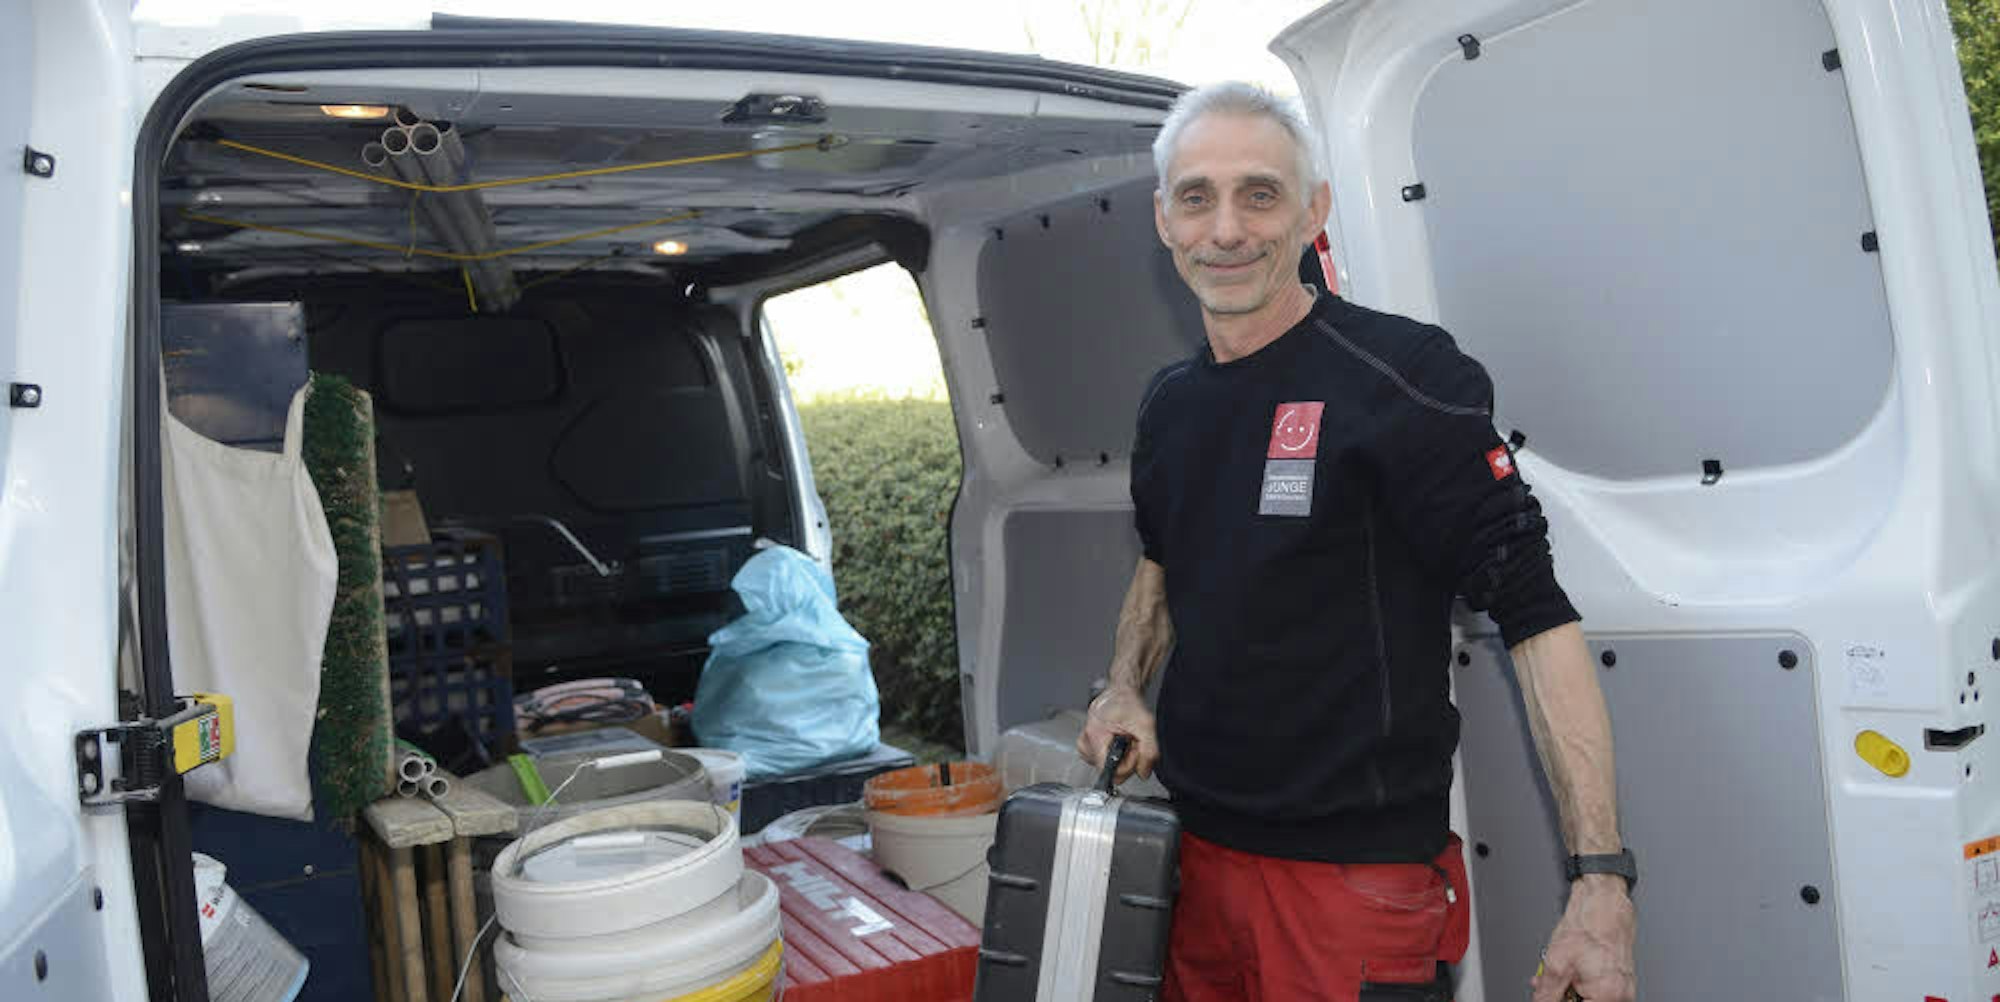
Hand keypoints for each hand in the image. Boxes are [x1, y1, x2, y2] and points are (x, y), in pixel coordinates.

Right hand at [1076, 682, 1158, 782]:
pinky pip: (1104, 763)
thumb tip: (1143, 773)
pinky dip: (1114, 755)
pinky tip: (1117, 742)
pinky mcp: (1086, 748)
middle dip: (1126, 759)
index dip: (1127, 764)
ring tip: (1124, 739)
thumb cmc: (1128, 704)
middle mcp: (1085, 742)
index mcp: (1095, 735)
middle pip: (1110, 770)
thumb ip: (1149, 751)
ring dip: (1121, 757)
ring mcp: (1084, 746)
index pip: (1109, 770)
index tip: (1133, 748)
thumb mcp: (1146, 724)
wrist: (1119, 695)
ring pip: (1108, 768)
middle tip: (1131, 741)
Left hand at [1532, 877, 1635, 1001]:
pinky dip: (1580, 984)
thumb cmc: (1588, 927)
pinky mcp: (1620, 981)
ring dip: (1570, 991)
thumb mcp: (1556, 964)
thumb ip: (1546, 993)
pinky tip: (1569, 972)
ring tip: (1557, 976)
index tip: (1549, 997)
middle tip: (1548, 986)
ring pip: (1590, 998)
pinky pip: (1597, 990)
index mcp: (1607, 996)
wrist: (1604, 905)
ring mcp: (1624, 989)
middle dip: (1563, 997)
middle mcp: (1621, 996)